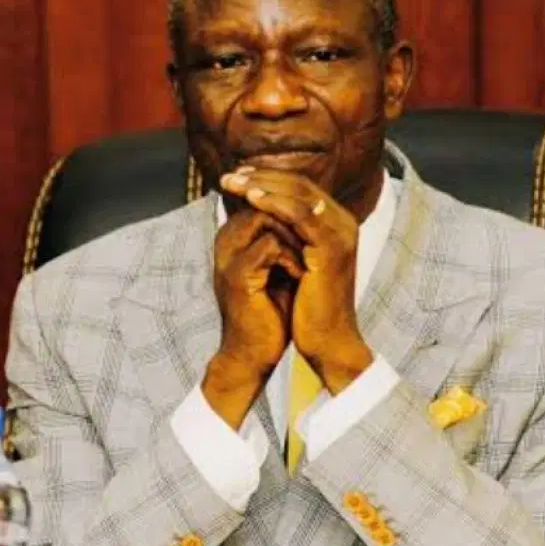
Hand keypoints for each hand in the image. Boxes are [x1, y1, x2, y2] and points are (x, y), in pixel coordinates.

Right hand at [202, 208, 303, 428]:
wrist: (256, 351)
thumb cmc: (272, 309)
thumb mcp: (282, 266)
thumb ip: (289, 236)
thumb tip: (316, 207)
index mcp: (235, 235)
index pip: (263, 194)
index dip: (293, 202)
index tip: (317, 225)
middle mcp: (226, 239)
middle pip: (263, 198)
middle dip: (296, 214)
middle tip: (318, 237)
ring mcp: (228, 255)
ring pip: (266, 216)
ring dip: (296, 234)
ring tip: (310, 257)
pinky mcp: (237, 275)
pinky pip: (270, 245)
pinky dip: (292, 257)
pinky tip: (302, 274)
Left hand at [219, 168, 373, 393]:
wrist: (327, 340)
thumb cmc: (309, 306)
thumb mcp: (295, 263)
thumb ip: (286, 236)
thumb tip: (258, 215)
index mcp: (335, 223)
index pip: (300, 188)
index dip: (268, 178)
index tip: (238, 176)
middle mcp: (342, 223)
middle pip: (300, 184)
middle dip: (262, 176)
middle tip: (231, 174)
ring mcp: (340, 233)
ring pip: (300, 194)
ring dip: (264, 184)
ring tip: (235, 182)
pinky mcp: (332, 248)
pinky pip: (300, 215)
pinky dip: (275, 203)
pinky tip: (252, 199)